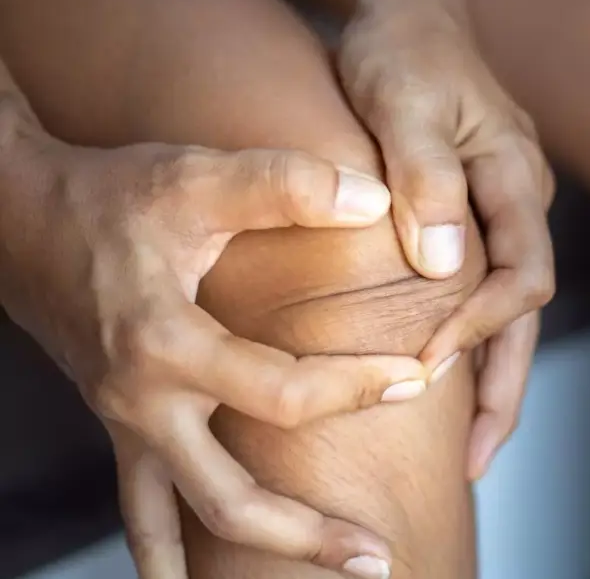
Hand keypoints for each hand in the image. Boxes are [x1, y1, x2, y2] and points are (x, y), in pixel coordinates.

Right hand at [0, 96, 424, 578]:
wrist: (21, 222)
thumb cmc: (110, 198)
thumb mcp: (196, 178)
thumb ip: (286, 185)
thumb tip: (377, 200)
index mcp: (165, 346)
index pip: (281, 394)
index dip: (358, 389)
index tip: (421, 376)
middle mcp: (143, 404)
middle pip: (231, 505)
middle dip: (309, 537)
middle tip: (381, 557)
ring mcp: (127, 428)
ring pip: (186, 526)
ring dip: (253, 560)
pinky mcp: (123, 430)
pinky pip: (146, 512)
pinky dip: (173, 555)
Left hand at [338, 0, 555, 478]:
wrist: (409, 10)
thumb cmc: (402, 47)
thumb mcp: (400, 101)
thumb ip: (424, 178)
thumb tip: (442, 269)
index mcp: (514, 178)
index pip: (522, 274)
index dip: (481, 324)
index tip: (428, 359)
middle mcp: (518, 202)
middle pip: (527, 311)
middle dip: (505, 385)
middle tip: (475, 459)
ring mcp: (500, 211)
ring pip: (509, 310)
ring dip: (491, 374)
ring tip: (470, 447)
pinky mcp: (474, 215)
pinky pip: (483, 288)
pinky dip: (470, 338)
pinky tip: (445, 373)